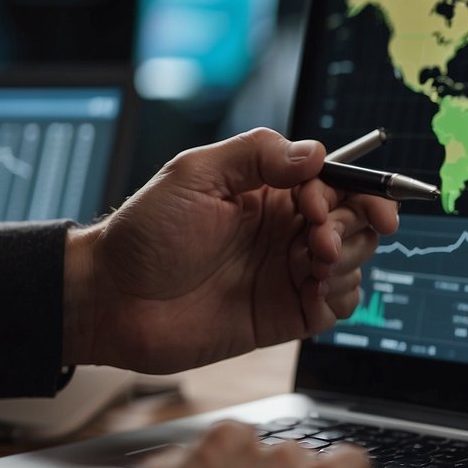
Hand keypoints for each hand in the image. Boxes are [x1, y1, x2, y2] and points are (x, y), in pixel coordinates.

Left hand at [62, 128, 398, 371]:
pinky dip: (337, 298)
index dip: (354, 193)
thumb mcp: (196, 175)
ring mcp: (286, 274)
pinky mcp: (284, 315)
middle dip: (352, 229)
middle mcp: (285, 230)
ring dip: (346, 262)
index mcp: (270, 192)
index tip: (337, 206)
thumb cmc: (144, 235)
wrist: (113, 300)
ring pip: (352, 263)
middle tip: (319, 240)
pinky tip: (310, 293)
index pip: (336, 185)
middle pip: (354, 223)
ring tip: (312, 266)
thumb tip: (314, 152)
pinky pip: (335, 307)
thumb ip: (258, 154)